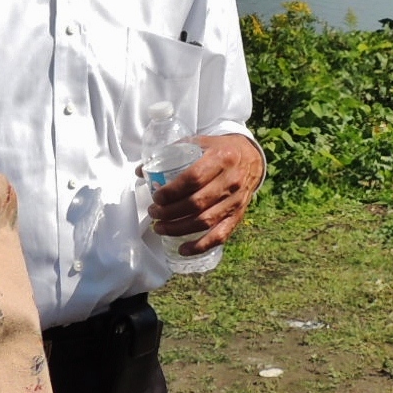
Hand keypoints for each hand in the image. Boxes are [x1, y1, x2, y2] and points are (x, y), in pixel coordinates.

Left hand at [151, 134, 264, 252]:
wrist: (251, 158)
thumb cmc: (219, 150)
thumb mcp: (199, 143)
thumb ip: (171, 154)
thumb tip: (140, 170)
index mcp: (221, 158)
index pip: (194, 178)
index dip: (172, 191)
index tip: (156, 197)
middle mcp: (231, 181)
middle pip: (197, 203)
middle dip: (170, 212)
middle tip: (153, 213)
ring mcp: (236, 200)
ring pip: (205, 221)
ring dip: (179, 229)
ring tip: (160, 228)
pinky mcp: (238, 215)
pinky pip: (220, 235)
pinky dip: (200, 246)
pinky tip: (183, 249)